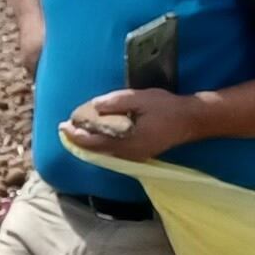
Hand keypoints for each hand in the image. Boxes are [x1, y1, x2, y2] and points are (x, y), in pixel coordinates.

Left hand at [61, 87, 204, 163]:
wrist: (191, 120)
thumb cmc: (166, 108)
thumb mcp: (140, 99)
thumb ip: (116, 103)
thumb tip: (94, 106)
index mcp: (127, 142)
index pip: (93, 142)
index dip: (75, 135)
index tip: (62, 125)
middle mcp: (128, 154)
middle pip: (96, 150)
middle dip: (78, 138)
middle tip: (64, 127)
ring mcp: (135, 155)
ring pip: (103, 151)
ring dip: (88, 141)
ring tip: (76, 129)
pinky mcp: (139, 152)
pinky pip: (112, 150)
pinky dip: (100, 142)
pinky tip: (96, 133)